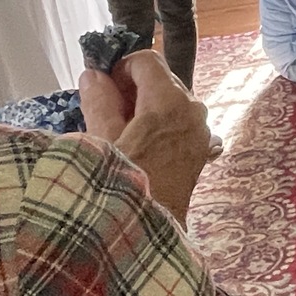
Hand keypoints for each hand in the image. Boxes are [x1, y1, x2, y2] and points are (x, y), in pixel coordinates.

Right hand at [78, 50, 211, 224]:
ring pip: (171, 102)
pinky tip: (140, 145)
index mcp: (169, 101)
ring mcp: (202, 130)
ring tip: (120, 134)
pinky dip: (160, 124)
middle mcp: (193, 109)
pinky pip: (180, 123)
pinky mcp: (201, 149)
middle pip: (161, 80)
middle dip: (133, 89)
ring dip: (145, 108)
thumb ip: (99, 101)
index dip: (121, 68)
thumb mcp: (100, 140)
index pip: (147, 61)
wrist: (148, 234)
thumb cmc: (119, 185)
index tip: (102, 88)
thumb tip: (94, 75)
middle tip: (105, 112)